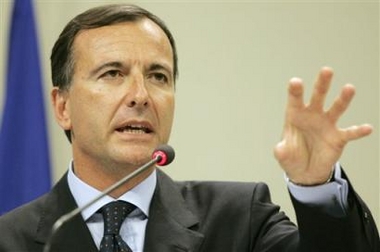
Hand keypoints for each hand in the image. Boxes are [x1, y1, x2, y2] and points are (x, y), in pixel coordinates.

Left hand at [274, 67, 372, 185]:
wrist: (306, 171)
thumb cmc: (292, 157)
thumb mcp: (283, 155)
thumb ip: (281, 151)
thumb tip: (281, 149)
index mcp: (295, 116)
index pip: (295, 100)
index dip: (295, 91)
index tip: (295, 82)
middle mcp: (312, 116)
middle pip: (317, 97)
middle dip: (322, 84)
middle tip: (326, 70)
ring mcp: (327, 125)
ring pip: (336, 108)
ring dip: (343, 99)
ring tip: (349, 88)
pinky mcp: (338, 138)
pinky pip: (350, 133)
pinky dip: (358, 131)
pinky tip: (367, 128)